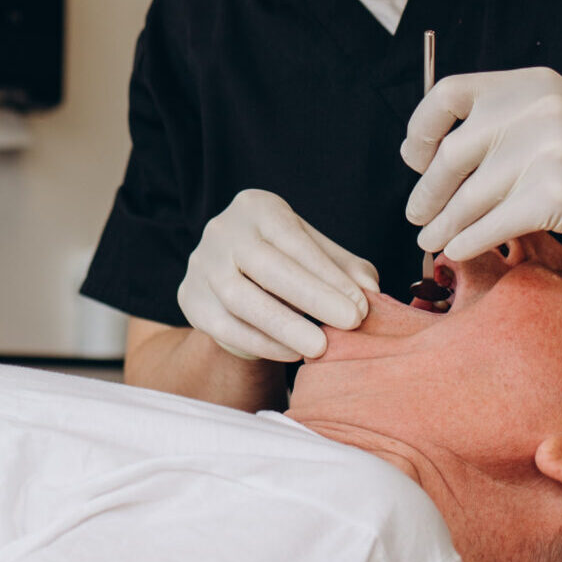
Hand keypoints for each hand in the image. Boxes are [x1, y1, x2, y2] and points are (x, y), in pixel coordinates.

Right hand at [178, 190, 380, 360]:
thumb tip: (370, 292)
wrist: (230, 282)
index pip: (293, 239)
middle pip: (264, 264)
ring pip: (239, 297)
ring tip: (320, 346)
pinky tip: (292, 353)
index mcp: (255, 208)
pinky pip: (225, 326)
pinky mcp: (190, 300)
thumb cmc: (284, 263)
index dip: (328, 274)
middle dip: (311, 296)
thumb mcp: (315, 255)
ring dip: (284, 325)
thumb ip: (345, 270)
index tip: (361, 305)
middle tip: (349, 322)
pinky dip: (261, 343)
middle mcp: (222, 231)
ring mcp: (201, 265)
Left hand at [400, 67, 561, 260]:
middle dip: (428, 190)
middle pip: (450, 153)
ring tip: (432, 238)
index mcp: (528, 85)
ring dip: (442, 224)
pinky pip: (490, 225)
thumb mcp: (556, 117)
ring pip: (468, 197)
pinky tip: (460, 249)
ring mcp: (546, 152)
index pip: (447, 94)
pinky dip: (468, 241)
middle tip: (418, 212)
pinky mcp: (555, 195)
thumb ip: (503, 124)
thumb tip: (429, 158)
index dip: (422, 129)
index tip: (417, 158)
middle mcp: (534, 110)